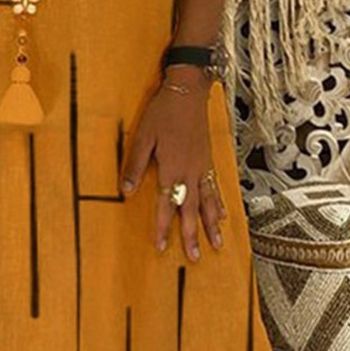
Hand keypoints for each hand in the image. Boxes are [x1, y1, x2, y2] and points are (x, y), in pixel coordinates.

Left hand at [119, 67, 226, 256]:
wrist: (188, 92)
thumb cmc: (162, 112)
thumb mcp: (142, 136)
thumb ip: (135, 165)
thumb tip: (125, 190)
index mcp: (172, 168)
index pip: (166, 204)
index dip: (164, 226)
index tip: (162, 247)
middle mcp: (190, 172)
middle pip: (191, 209)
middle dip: (192, 235)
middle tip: (195, 258)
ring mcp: (202, 167)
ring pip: (208, 202)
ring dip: (211, 225)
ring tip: (216, 245)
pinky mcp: (209, 161)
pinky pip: (216, 188)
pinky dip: (220, 204)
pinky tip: (224, 216)